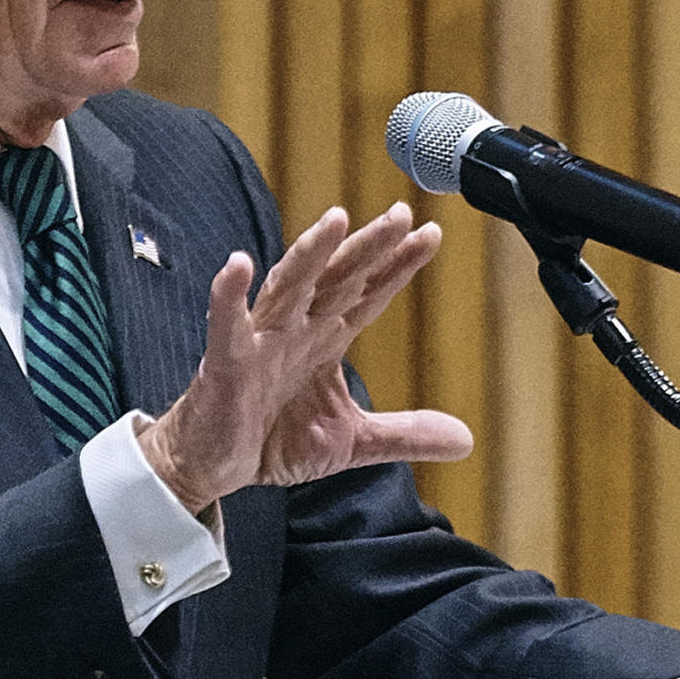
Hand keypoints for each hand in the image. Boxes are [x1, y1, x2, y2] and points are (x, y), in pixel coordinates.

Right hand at [138, 202, 473, 512]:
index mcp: (325, 338)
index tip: (430, 235)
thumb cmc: (273, 437)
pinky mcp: (225, 363)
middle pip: (337, 279)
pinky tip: (237, 265)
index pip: (368, 294)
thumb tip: (465, 438)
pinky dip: (229, 296)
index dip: (397, 266)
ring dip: (311, 254)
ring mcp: (260, 341)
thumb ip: (403, 432)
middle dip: (368, 248)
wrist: (214, 463)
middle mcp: (296, 328)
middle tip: (400, 215)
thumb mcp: (349, 440)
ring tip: (335, 220)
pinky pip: (227, 325)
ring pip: (289, 287)